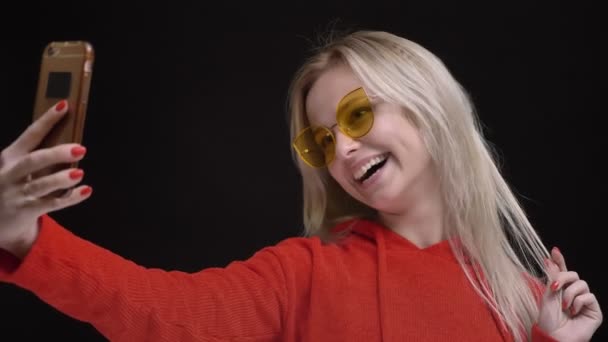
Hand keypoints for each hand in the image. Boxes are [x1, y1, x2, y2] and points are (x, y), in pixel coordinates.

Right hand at [0, 100, 91, 257]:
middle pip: (34, 161)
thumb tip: (70, 140)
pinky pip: (51, 204)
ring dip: (61, 179)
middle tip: (80, 149)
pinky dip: (70, 198)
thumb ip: (39, 155)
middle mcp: (10, 174)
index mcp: (10, 157)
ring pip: (40, 185)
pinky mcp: (25, 211)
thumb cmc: (13, 185)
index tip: (64, 106)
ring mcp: (17, 194)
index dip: (47, 120)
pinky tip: (86, 190)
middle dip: (56, 154)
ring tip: (79, 173)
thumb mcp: (18, 167)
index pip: (31, 134)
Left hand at [537, 247, 602, 340]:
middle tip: (555, 287)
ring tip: (564, 306)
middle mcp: (573, 294)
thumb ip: (552, 277)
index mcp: (560, 289)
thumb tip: (549, 259)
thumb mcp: (547, 295)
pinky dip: (578, 302)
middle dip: (564, 277)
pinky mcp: (594, 310)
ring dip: (570, 294)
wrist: (555, 335)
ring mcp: (584, 302)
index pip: (562, 271)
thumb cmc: (548, 319)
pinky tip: (573, 312)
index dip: (560, 260)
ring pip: (582, 284)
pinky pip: (589, 296)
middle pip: (574, 274)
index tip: (554, 251)